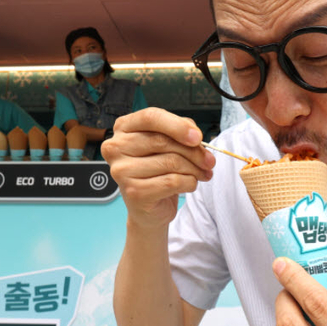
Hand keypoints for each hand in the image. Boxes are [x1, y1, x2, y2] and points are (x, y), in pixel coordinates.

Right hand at [101, 108, 214, 231]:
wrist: (149, 208)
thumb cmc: (158, 171)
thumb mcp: (168, 144)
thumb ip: (180, 132)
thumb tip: (195, 136)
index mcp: (124, 127)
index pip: (150, 117)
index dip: (177, 125)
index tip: (198, 137)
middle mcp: (116, 147)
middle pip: (163, 141)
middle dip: (194, 151)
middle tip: (210, 161)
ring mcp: (122, 171)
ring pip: (171, 162)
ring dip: (195, 169)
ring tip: (203, 173)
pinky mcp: (134, 192)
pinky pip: (172, 182)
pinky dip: (189, 183)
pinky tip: (190, 184)